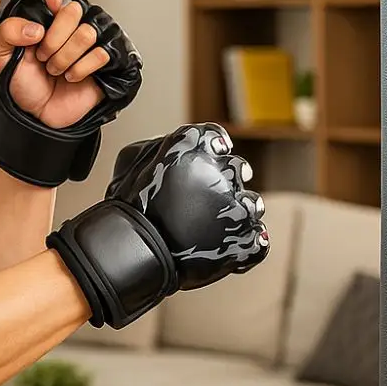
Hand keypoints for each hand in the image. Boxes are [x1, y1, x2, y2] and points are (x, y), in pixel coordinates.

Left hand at [0, 0, 108, 128]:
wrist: (39, 113)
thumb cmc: (24, 81)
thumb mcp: (2, 55)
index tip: (42, 20)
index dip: (50, 2)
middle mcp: (73, 21)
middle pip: (73, 11)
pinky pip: (100, 53)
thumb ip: (7, 32)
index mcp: (48, 14)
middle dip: (53, 41)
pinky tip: (72, 76)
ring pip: (87, 33)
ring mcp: (93, 38)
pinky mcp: (108, 57)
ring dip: (65, 59)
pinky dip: (80, 70)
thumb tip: (36, 28)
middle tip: (43, 57)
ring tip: (56, 69)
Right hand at [47, 122, 269, 327]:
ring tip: (220, 223)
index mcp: (194, 151)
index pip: (215, 136)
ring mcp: (234, 210)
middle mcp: (220, 174)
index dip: (215, 144)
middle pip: (238, 169)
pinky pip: (257, 242)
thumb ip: (159, 146)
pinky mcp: (241, 243)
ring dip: (241, 211)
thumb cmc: (129, 205)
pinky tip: (230, 244)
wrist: (133, 250)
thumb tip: (169, 144)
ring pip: (253, 205)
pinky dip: (247, 244)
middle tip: (215, 192)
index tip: (215, 152)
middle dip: (231, 178)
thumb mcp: (133, 158)